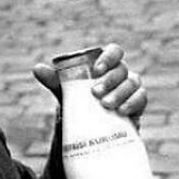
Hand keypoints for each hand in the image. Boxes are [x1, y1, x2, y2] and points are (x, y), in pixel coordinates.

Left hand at [32, 42, 146, 120]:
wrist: (92, 127)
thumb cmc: (80, 103)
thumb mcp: (66, 92)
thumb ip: (54, 81)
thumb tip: (37, 68)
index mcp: (107, 64)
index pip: (115, 51)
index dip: (109, 57)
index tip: (96, 69)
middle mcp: (122, 73)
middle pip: (123, 69)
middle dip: (110, 80)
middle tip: (95, 93)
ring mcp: (132, 88)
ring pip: (133, 83)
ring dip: (120, 93)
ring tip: (106, 105)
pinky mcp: (138, 104)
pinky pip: (142, 98)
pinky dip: (133, 103)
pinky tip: (122, 111)